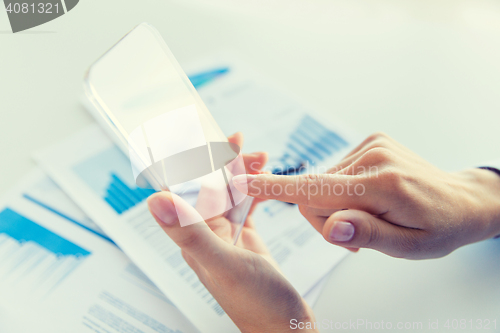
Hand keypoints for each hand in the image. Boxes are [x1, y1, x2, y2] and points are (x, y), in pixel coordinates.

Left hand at [147, 133, 316, 332]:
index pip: (181, 189)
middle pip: (207, 185)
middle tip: (239, 141)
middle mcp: (207, 233)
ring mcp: (227, 235)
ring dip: (242, 172)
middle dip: (222, 160)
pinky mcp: (246, 238)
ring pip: (229, 192)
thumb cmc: (257, 305)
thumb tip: (154, 199)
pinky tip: (264, 181)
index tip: (195, 136)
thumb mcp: (223, 264)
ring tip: (261, 157)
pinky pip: (246, 205)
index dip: (185, 160)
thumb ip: (189, 233)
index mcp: (194, 237)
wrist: (286, 328)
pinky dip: (255, 189)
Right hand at [232, 132, 499, 258]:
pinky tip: (368, 199)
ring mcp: (372, 145)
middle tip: (356, 236)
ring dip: (335, 205)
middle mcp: (373, 158)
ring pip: (322, 183)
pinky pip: (336, 172)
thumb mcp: (409, 247)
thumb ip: (368, 234)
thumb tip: (331, 227)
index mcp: (382, 185)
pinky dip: (343, 190)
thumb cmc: (438, 228)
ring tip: (367, 217)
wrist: (461, 200)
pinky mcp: (371, 141)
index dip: (274, 188)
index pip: (316, 189)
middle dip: (324, 218)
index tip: (241, 181)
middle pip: (314, 192)